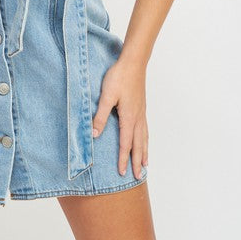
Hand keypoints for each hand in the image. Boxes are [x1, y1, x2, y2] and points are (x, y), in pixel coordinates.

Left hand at [92, 57, 148, 179]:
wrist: (133, 62)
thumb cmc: (119, 77)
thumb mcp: (106, 96)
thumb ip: (100, 116)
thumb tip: (94, 135)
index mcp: (128, 117)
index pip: (126, 143)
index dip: (123, 159)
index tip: (122, 172)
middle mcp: (137, 118)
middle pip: (138, 144)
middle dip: (137, 161)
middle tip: (137, 177)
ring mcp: (141, 112)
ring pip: (144, 137)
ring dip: (144, 152)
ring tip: (146, 165)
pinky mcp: (141, 106)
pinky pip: (145, 129)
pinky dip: (146, 139)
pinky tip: (144, 140)